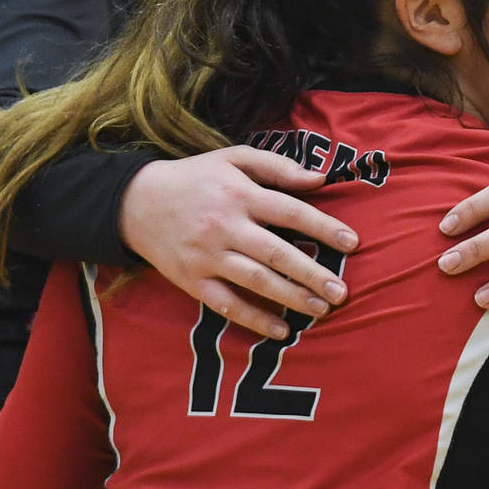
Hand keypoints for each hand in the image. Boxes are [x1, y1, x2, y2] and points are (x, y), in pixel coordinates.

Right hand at [119, 147, 358, 340]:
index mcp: (239, 194)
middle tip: (342, 292)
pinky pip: (227, 304)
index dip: (324, 227)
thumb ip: (277, 167)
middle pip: (277, 253)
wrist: (136, 202)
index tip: (352, 243)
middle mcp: (225, 226)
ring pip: (255, 281)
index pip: (291, 212)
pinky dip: (254, 319)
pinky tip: (281, 330)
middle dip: (313, 274)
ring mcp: (207, 256)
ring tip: (321, 309)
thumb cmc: (195, 178)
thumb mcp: (233, 158)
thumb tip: (319, 178)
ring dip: (291, 297)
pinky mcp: (192, 280)